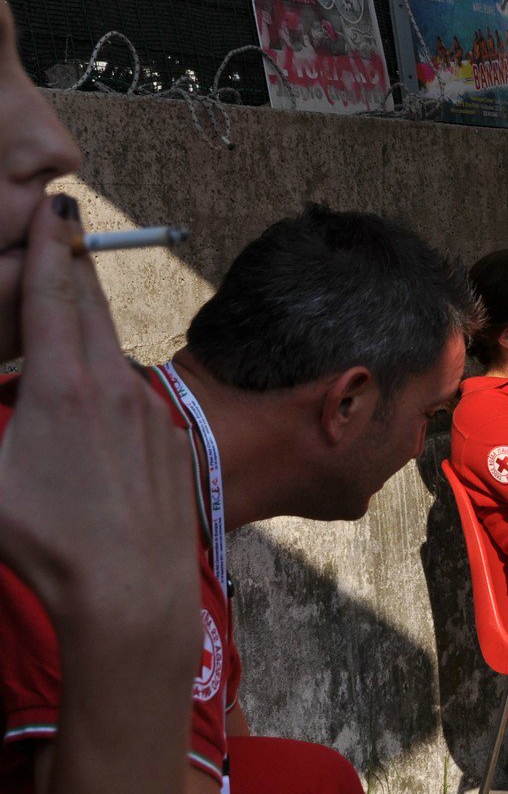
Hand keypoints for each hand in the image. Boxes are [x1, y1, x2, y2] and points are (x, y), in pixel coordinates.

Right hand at [0, 196, 199, 654]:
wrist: (132, 588)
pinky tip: (96, 407)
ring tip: (70, 311)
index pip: (56, 296)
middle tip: (63, 229)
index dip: (50, 245)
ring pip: (115, 353)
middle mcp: (117, 385)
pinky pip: (137, 399)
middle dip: (74, 268)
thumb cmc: (50, 543)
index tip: (52, 204)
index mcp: (66, 383)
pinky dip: (111, 385)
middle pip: (92, 310)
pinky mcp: (172, 440)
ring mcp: (151, 412)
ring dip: (90, 330)